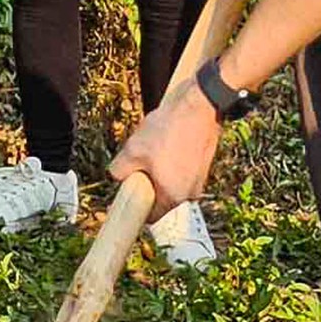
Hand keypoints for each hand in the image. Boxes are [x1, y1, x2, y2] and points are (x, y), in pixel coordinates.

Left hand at [110, 83, 222, 215]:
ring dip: (159, 168)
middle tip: (138, 161)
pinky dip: (171, 159)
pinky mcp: (203, 164)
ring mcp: (199, 179)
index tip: (126, 194)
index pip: (151, 216)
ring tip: (153, 145)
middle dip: (146, 181)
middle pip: (160, 196)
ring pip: (170, 180)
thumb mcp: (132, 150)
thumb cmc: (168, 130)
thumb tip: (117, 177)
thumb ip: (120, 170)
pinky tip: (166, 139)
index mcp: (173, 197)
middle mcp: (190, 193)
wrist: (199, 105)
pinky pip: (181, 169)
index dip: (135, 206)